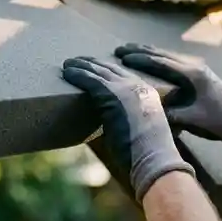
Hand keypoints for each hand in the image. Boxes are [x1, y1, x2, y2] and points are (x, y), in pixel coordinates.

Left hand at [62, 56, 194, 203]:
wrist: (154, 160)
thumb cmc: (147, 156)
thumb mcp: (143, 132)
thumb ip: (132, 122)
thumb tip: (117, 128)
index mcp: (149, 93)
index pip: (125, 74)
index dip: (108, 68)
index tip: (95, 65)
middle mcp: (138, 86)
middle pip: (111, 68)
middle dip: (93, 63)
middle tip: (77, 60)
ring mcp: (126, 89)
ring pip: (99, 71)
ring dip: (81, 66)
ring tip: (67, 64)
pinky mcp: (113, 95)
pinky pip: (91, 80)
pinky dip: (77, 75)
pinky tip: (67, 73)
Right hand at [114, 43, 221, 152]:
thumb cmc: (221, 122)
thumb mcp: (193, 120)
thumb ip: (170, 114)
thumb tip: (146, 110)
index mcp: (192, 75)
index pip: (160, 62)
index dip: (139, 59)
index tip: (120, 56)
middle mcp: (195, 67)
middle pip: (162, 54)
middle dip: (139, 51)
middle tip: (119, 48)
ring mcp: (198, 70)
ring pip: (168, 56)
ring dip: (148, 53)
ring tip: (129, 50)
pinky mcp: (200, 75)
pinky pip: (174, 63)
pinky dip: (159, 59)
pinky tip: (151, 61)